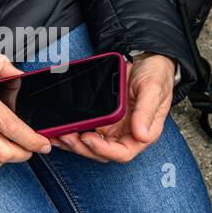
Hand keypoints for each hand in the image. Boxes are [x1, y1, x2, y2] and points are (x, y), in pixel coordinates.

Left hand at [50, 53, 174, 162]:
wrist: (146, 60)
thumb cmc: (155, 76)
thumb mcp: (153, 89)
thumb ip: (147, 112)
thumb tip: (142, 135)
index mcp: (142, 132)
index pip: (122, 152)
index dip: (103, 150)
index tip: (88, 139)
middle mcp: (126, 133)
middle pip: (101, 152)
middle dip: (82, 147)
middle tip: (65, 136)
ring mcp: (112, 126)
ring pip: (90, 143)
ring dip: (73, 143)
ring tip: (56, 134)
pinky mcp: (101, 117)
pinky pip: (85, 127)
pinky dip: (71, 129)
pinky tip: (57, 128)